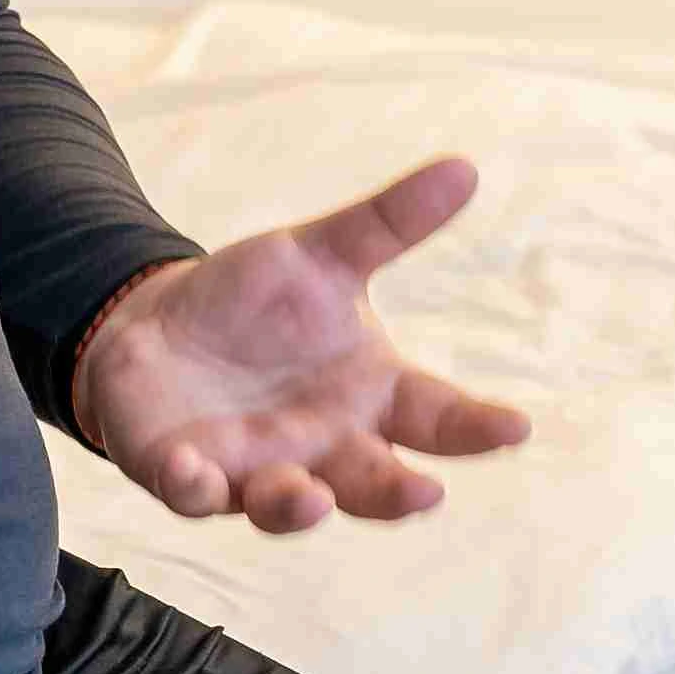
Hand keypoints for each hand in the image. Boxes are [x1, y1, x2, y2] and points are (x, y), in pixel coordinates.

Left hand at [68, 157, 531, 535]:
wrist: (159, 326)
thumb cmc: (256, 301)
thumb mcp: (322, 253)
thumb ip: (388, 223)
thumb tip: (465, 167)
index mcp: (370, 395)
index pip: (437, 418)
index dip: (476, 428)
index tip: (515, 425)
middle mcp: (324, 446)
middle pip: (373, 484)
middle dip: (397, 495)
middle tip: (425, 495)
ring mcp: (258, 468)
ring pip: (287, 503)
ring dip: (299, 507)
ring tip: (311, 499)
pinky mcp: (190, 476)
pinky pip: (195, 491)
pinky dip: (194, 485)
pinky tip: (189, 467)